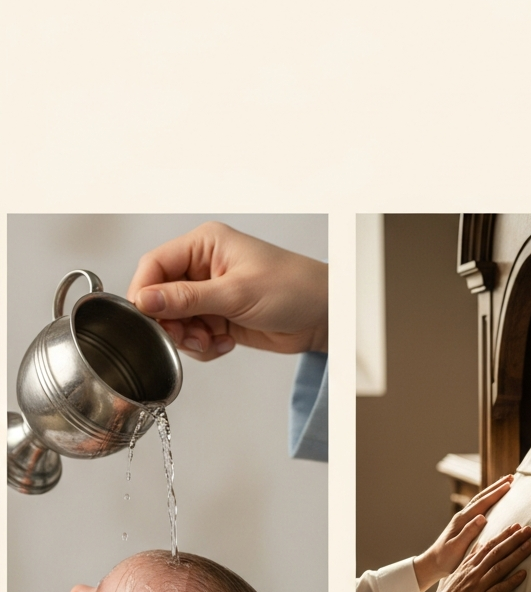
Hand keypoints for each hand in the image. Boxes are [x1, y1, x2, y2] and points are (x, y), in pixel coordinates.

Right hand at [126, 221, 327, 360]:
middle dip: (170, 321)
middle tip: (187, 336)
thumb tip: (146, 299)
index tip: (145, 316)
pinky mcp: (221, 317)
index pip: (155, 264)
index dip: (145, 291)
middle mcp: (204, 267)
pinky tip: (226, 343)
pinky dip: (205, 345)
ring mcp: (212, 294)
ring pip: (176, 320)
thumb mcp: (236, 293)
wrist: (324, 316)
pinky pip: (195, 335)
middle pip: (161, 296)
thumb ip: (188, 298)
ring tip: (212, 340)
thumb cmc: (293, 289)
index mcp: (205, 245)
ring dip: (189, 337)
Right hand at [399, 523, 530, 591]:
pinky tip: (524, 574)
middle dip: (513, 540)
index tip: (515, 526)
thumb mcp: (458, 572)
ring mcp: (478, 586)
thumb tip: (480, 544)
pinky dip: (511, 581)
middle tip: (528, 530)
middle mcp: (473, 572)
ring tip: (530, 546)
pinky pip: (499, 589)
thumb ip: (470, 558)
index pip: (488, 545)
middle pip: (496, 552)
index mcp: (468, 565)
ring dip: (516, 556)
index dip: (503, 535)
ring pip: (499, 567)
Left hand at [412, 474, 515, 590]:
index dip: (496, 493)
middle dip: (497, 486)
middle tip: (512, 477)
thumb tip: (482, 517)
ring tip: (506, 483)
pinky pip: (479, 507)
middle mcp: (462, 516)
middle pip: (482, 496)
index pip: (482, 503)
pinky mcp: (464, 524)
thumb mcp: (456, 547)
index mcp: (462, 520)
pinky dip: (488, 499)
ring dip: (493, 491)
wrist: (432, 563)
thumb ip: (468, 532)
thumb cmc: (444, 558)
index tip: (509, 485)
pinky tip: (494, 499)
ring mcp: (463, 519)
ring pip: (480, 500)